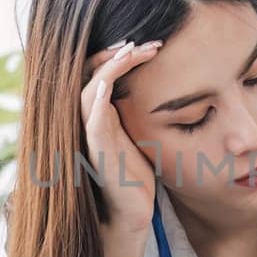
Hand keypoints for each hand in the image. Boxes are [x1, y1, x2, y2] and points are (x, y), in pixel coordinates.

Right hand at [81, 40, 161, 248]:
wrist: (133, 212)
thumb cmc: (137, 175)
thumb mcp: (142, 135)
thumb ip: (142, 111)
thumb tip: (168, 86)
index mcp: (102, 114)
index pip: (100, 72)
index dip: (118, 54)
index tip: (149, 44)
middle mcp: (91, 121)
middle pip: (89, 74)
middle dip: (116, 54)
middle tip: (148, 43)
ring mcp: (91, 136)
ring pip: (88, 91)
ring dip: (109, 69)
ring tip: (132, 53)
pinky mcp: (97, 152)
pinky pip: (91, 120)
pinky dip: (98, 98)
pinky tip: (110, 82)